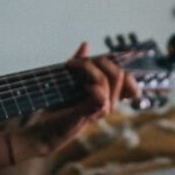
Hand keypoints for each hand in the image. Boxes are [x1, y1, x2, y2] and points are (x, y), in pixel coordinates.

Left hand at [12, 42, 140, 159]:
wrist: (44, 129)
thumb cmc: (58, 108)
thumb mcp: (70, 80)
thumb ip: (81, 64)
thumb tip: (86, 44)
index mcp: (108, 96)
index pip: (130, 82)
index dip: (123, 67)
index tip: (100, 59)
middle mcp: (109, 103)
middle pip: (121, 75)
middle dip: (101, 61)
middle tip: (78, 62)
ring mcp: (101, 110)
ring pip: (108, 80)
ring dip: (88, 68)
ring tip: (71, 66)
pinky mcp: (89, 114)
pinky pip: (100, 95)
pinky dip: (91, 85)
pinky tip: (79, 85)